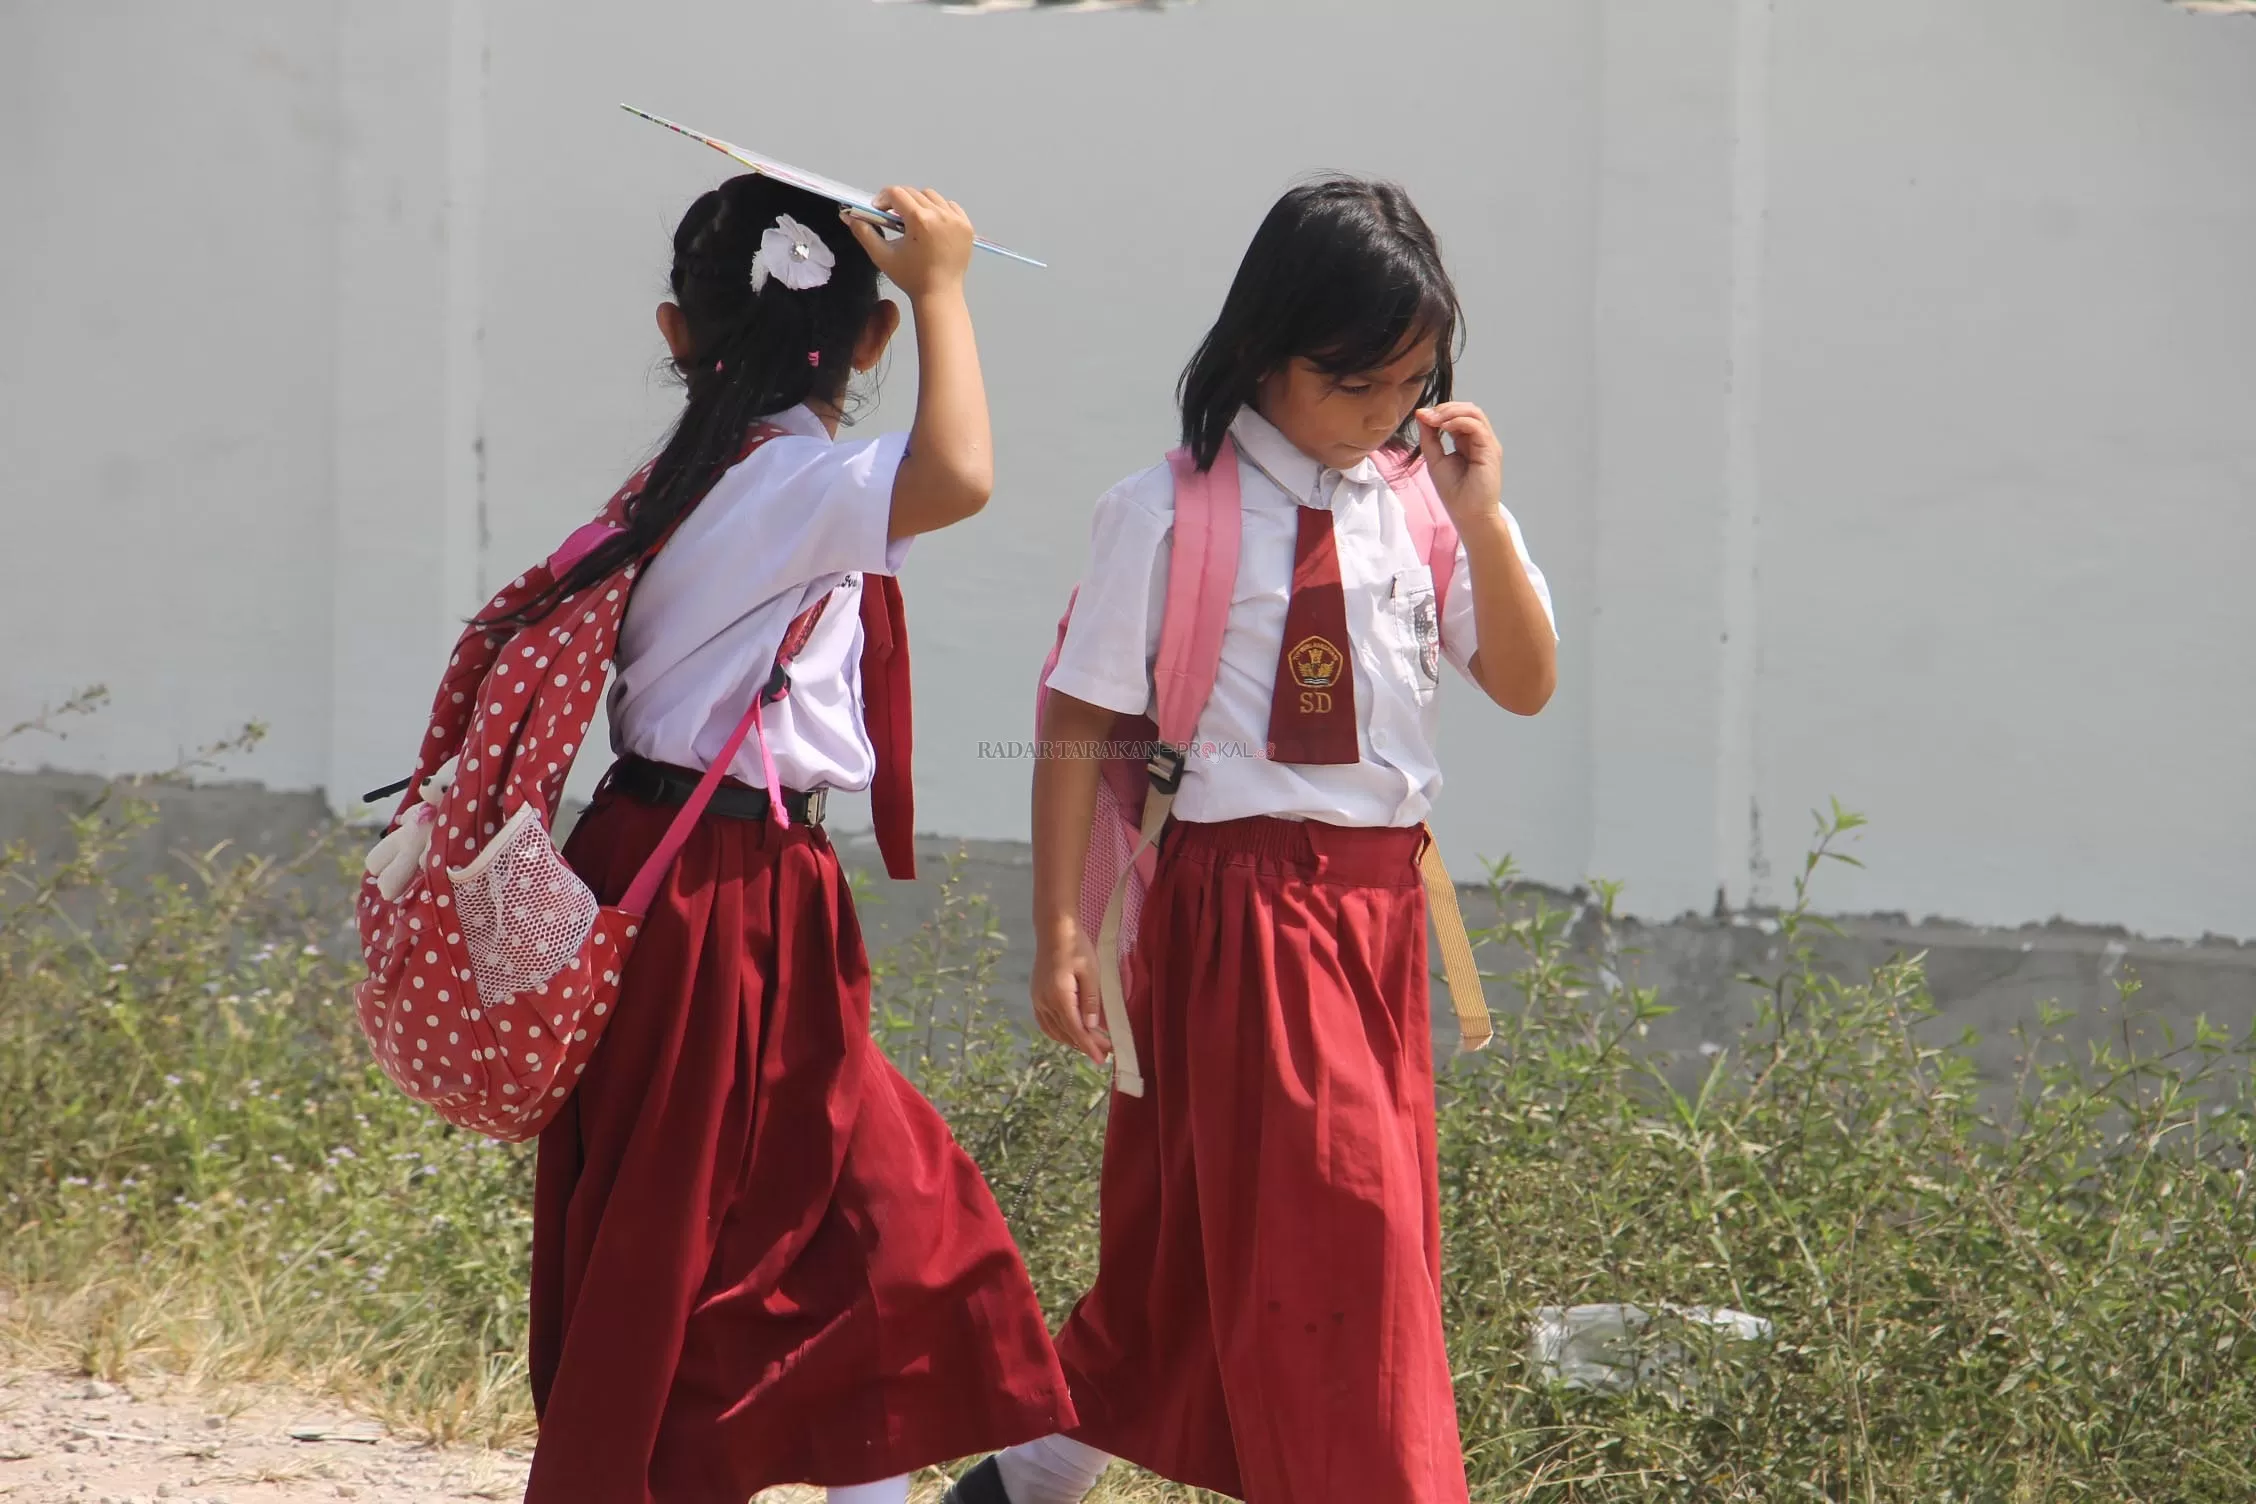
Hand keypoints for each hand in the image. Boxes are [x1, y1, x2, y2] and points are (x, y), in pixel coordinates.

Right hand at [845, 186, 974, 301]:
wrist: (940, 294)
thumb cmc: (910, 278)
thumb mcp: (882, 256)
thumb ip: (864, 233)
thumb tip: (848, 216)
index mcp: (920, 220)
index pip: (896, 193)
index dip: (883, 199)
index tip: (878, 210)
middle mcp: (940, 215)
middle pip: (913, 193)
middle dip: (899, 202)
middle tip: (893, 219)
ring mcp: (956, 219)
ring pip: (932, 196)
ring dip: (919, 203)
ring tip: (913, 222)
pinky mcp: (966, 226)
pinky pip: (949, 206)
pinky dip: (939, 210)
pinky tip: (931, 225)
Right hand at [1030, 926, 1110, 1066]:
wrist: (1054, 930)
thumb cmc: (1076, 947)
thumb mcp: (1091, 972)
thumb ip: (1091, 1001)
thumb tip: (1092, 1027)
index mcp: (1059, 996)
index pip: (1075, 1030)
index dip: (1089, 1046)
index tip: (1101, 1059)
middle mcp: (1045, 1002)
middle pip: (1066, 1033)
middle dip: (1086, 1045)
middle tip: (1106, 1051)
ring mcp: (1038, 1000)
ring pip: (1055, 1030)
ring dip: (1072, 1040)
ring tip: (1091, 1045)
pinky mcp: (1036, 996)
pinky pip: (1046, 1022)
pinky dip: (1059, 1032)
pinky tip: (1070, 1033)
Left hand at [1414, 402, 1504, 523]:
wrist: (1468, 516)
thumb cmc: (1454, 493)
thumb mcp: (1435, 460)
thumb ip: (1429, 437)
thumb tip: (1422, 414)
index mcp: (1467, 442)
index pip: (1458, 415)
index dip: (1440, 411)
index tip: (1421, 415)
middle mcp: (1480, 440)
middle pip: (1468, 409)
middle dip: (1445, 408)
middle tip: (1427, 415)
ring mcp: (1487, 444)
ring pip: (1474, 413)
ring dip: (1451, 412)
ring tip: (1435, 420)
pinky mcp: (1491, 450)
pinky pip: (1477, 426)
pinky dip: (1459, 422)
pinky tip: (1444, 427)